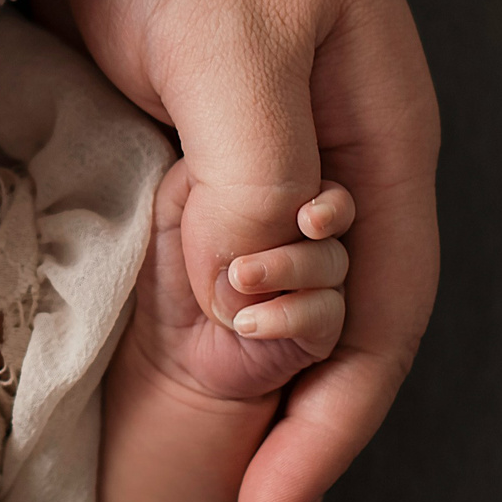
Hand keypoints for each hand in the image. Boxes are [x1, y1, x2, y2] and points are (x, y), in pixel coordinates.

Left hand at [40, 0, 441, 501]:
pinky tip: (156, 408)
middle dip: (297, 474)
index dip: (325, 434)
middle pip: (337, 356)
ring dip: (247, 434)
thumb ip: (256, 179)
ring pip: (275, 330)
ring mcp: (275, 166)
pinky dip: (194, 357)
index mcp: (379, 156)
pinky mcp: (201, 149)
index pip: (373, 331)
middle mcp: (343, 177)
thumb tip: (272, 330)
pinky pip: (210, 279)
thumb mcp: (229, 34)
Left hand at [131, 165, 353, 402]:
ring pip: (332, 265)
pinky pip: (323, 316)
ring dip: (287, 267)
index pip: (320, 187)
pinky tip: (246, 322)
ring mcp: (317, 287)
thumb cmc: (172, 273)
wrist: (167, 345)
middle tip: (301, 223)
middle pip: (334, 221)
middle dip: (324, 218)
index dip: (325, 195)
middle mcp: (308, 243)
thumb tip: (232, 156)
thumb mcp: (172, 215)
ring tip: (240, 278)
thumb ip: (198, 179)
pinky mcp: (316, 332)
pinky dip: (285, 316)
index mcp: (282, 207)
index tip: (304, 207)